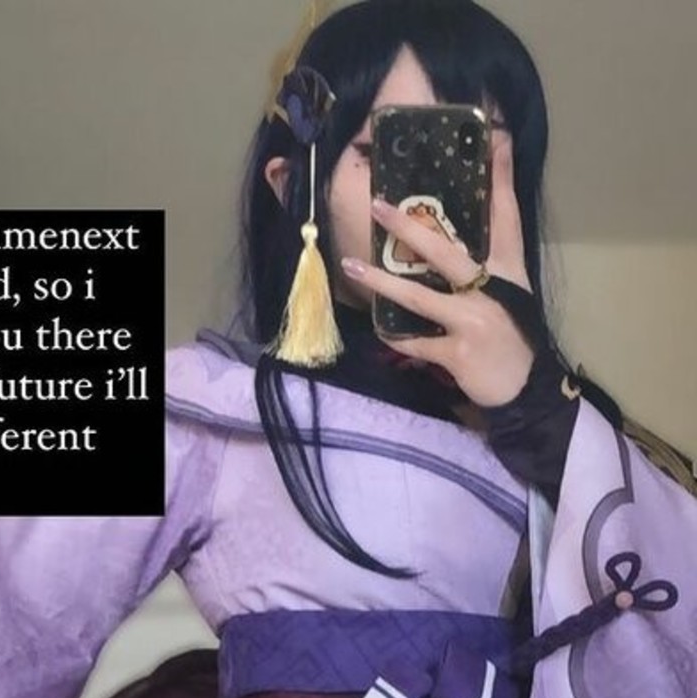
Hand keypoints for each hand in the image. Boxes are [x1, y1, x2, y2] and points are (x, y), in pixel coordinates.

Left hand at [340, 132, 539, 408]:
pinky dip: (396, 335)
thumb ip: (495, 245)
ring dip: (382, 282)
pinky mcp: (458, 352)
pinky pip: (417, 341)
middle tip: (379, 206)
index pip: (504, 214)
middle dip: (410, 227)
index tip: (490, 135)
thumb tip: (477, 208)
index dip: (498, 177)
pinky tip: (377, 327)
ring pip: (419, 296)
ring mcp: (473, 321)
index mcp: (505, 268)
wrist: (523, 384)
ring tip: (352, 266)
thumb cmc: (511, 329)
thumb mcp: (511, 284)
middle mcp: (490, 288)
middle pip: (444, 251)